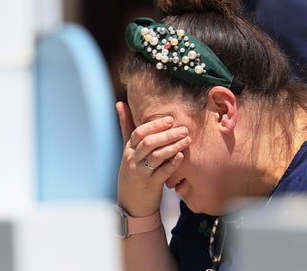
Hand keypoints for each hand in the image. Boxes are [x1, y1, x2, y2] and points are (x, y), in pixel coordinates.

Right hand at [115, 102, 190, 216]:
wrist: (131, 203)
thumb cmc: (132, 171)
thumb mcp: (127, 149)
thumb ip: (126, 127)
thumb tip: (119, 103)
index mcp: (129, 149)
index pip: (139, 133)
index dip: (155, 125)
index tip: (170, 119)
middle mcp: (132, 160)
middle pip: (149, 142)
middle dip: (167, 134)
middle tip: (183, 129)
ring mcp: (141, 173)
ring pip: (156, 156)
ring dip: (173, 146)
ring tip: (187, 140)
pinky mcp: (151, 185)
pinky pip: (162, 173)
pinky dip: (172, 164)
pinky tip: (181, 156)